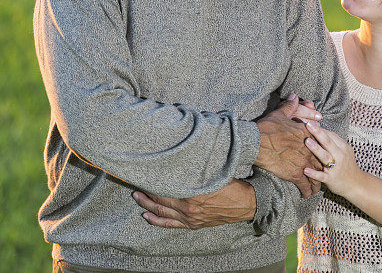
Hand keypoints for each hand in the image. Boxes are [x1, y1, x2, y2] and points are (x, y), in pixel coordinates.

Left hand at [132, 179, 255, 228]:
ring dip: (147, 205)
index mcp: (193, 194)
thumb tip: (182, 156)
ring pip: (162, 213)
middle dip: (146, 192)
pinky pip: (170, 224)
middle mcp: (189, 208)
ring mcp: (190, 218)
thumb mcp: (215, 172)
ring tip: (137, 197)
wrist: (246, 203)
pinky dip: (157, 221)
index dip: (153, 181)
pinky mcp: (193, 224)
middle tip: (135, 184)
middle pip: (160, 200)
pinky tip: (147, 216)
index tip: (144, 174)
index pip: (165, 187)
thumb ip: (198, 168)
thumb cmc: (232, 185)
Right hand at [254, 94, 322, 197]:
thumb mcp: (280, 114)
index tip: (324, 154)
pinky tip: (307, 195)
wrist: (256, 143)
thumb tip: (294, 96)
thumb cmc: (266, 128)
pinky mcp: (295, 173)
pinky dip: (307, 190)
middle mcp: (308, 148)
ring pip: (315, 174)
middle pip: (321, 160)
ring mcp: (303, 162)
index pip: (319, 142)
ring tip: (318, 187)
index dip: (322, 149)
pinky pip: (305, 184)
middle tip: (325, 173)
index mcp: (306, 134)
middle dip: (323, 168)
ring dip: (317, 181)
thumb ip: (290, 106)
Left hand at [302, 120, 362, 197]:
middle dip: (318, 133)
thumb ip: (333, 141)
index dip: (320, 128)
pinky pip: (321, 176)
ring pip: (325, 157)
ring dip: (316, 149)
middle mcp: (340, 156)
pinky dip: (314, 174)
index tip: (309, 121)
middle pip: (328, 142)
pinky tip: (305, 170)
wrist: (356, 184)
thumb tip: (319, 129)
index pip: (331, 135)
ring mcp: (335, 168)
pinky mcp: (331, 179)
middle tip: (308, 124)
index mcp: (343, 147)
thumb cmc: (347, 165)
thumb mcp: (344, 151)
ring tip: (306, 141)